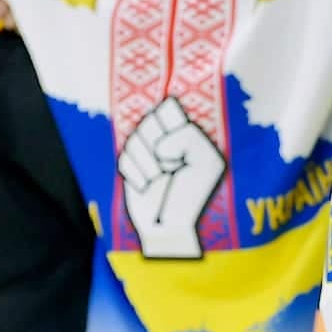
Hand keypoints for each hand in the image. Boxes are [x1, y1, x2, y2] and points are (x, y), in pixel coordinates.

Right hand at [118, 97, 225, 259]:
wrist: (169, 226)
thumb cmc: (193, 194)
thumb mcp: (207, 162)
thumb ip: (189, 138)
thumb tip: (159, 144)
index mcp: (186, 130)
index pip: (170, 105)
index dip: (170, 120)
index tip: (180, 144)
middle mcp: (164, 134)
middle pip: (150, 120)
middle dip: (160, 145)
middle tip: (173, 165)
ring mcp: (144, 148)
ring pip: (135, 139)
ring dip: (149, 165)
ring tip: (161, 179)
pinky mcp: (128, 164)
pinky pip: (124, 159)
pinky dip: (137, 176)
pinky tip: (147, 187)